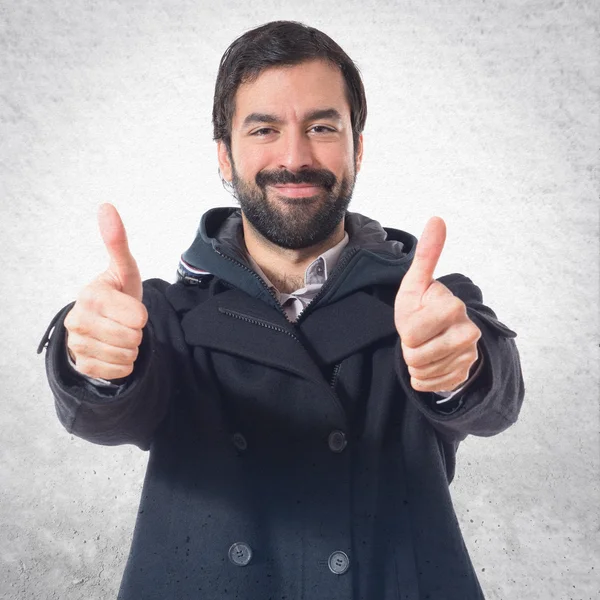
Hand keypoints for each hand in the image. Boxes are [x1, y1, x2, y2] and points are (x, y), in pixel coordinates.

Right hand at [64, 204, 147, 379]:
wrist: (100, 325)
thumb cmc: (117, 295)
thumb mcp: (123, 270)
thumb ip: (117, 242)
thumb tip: (106, 206)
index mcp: (90, 296)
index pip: (139, 317)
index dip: (141, 315)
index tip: (128, 307)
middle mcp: (77, 320)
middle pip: (133, 338)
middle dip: (136, 331)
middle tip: (124, 322)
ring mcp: (77, 345)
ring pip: (127, 356)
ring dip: (131, 348)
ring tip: (119, 334)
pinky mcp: (81, 365)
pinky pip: (119, 372)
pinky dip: (123, 365)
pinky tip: (113, 350)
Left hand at [394, 217, 480, 392]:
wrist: (438, 332)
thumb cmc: (421, 305)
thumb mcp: (416, 282)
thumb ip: (427, 255)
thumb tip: (437, 219)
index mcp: (452, 307)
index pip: (411, 333)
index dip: (406, 329)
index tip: (416, 317)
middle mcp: (467, 332)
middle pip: (415, 355)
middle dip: (410, 347)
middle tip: (419, 334)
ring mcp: (469, 356)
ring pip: (422, 371)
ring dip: (415, 362)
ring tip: (425, 346)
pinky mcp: (464, 374)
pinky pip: (430, 385)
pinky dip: (424, 377)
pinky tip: (430, 361)